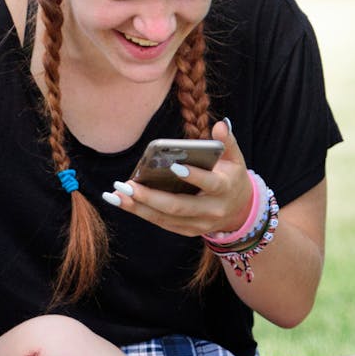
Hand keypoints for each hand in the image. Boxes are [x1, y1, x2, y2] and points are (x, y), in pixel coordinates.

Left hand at [100, 119, 254, 237]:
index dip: (193, 176)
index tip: (174, 166)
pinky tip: (122, 201)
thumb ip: (228, 143)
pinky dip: (140, 212)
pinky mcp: (187, 231)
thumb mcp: (235, 160)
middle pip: (178, 206)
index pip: (209, 183)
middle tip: (126, 185)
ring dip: (138, 207)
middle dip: (150, 197)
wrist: (239, 211)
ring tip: (115, 194)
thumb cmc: (231, 178)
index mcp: (225, 189)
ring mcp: (198, 224)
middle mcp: (211, 210)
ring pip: (165, 217)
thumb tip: (220, 124)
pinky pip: (161, 222)